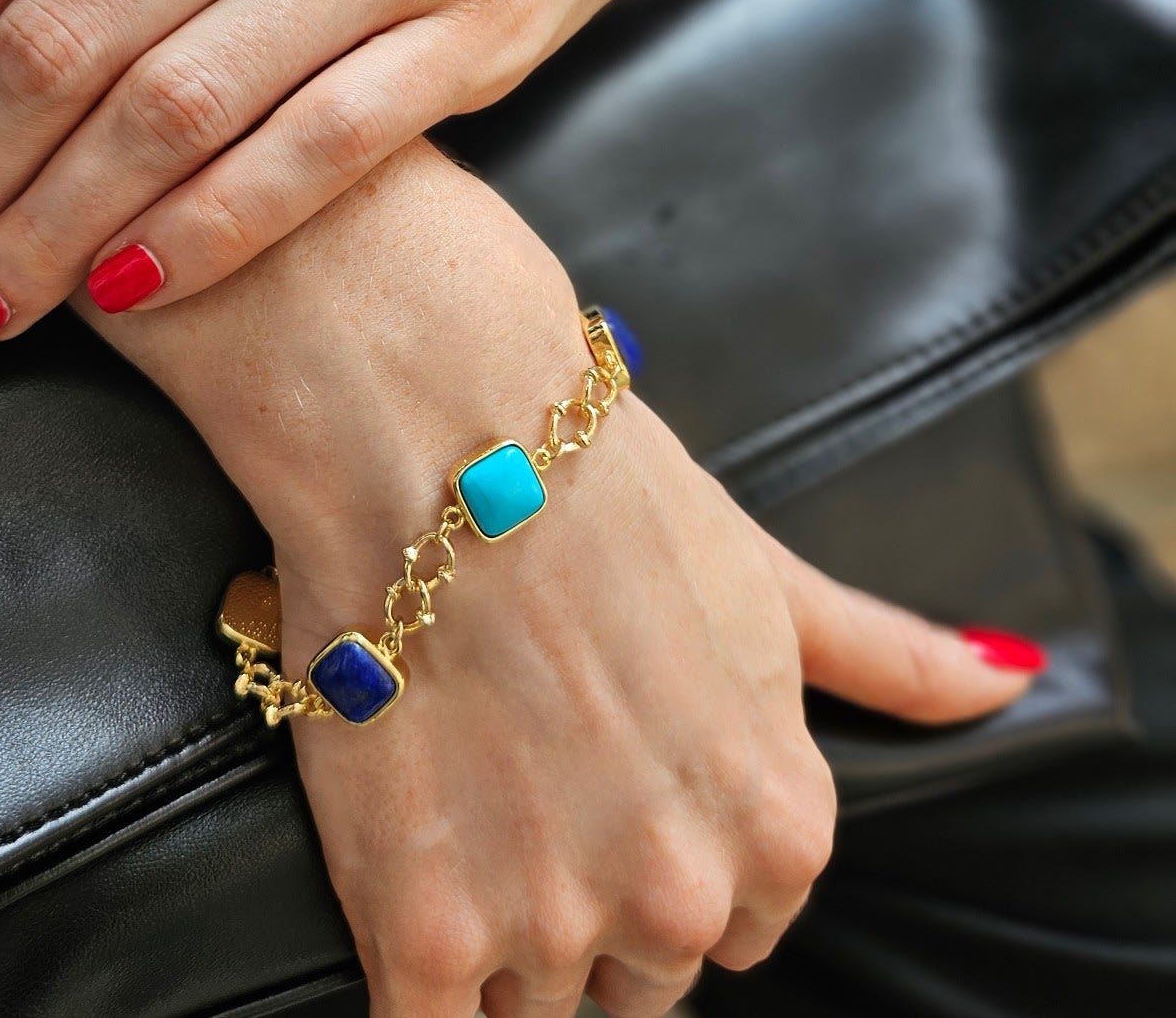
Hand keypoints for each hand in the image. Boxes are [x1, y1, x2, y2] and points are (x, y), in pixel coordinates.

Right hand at [95, 142, 1040, 1016]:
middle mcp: (681, 897)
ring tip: (452, 781)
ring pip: (525, 996)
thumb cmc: (602, 491)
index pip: (733, 930)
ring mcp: (549, 921)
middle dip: (581, 898)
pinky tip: (399, 861)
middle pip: (631, 974)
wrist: (444, 441)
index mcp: (777, 826)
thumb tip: (1005, 678)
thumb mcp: (765, 574)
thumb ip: (884, 655)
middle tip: (520, 775)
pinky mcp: (420, 930)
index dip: (658, 860)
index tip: (603, 791)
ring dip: (487, 921)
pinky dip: (414, 964)